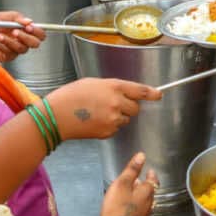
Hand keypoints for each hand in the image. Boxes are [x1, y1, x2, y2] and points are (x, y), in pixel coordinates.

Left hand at [0, 11, 45, 62]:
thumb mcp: (1, 16)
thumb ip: (16, 17)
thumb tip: (29, 21)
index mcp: (23, 29)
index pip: (39, 33)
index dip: (37, 31)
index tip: (29, 27)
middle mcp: (21, 40)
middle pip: (35, 43)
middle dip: (26, 37)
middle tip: (15, 32)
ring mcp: (14, 49)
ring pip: (22, 49)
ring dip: (10, 41)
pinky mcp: (6, 57)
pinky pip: (9, 54)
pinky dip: (1, 46)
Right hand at [46, 78, 162, 140]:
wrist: (56, 115)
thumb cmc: (71, 95)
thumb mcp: (93, 83)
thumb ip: (112, 88)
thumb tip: (124, 94)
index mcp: (114, 86)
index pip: (140, 91)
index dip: (151, 93)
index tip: (159, 95)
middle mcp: (116, 103)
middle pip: (135, 109)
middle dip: (128, 107)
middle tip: (113, 105)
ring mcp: (112, 119)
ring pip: (125, 120)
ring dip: (118, 117)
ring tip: (98, 113)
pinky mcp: (107, 132)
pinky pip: (115, 129)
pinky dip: (109, 127)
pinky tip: (94, 122)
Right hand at [99, 152, 158, 215]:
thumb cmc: (117, 208)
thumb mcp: (122, 184)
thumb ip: (132, 170)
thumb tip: (141, 156)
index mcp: (147, 191)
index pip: (153, 179)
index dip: (151, 174)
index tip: (149, 170)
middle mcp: (148, 202)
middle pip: (150, 190)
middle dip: (145, 183)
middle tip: (140, 178)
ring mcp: (144, 213)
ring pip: (145, 200)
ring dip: (141, 193)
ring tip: (134, 190)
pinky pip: (140, 208)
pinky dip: (137, 202)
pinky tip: (129, 204)